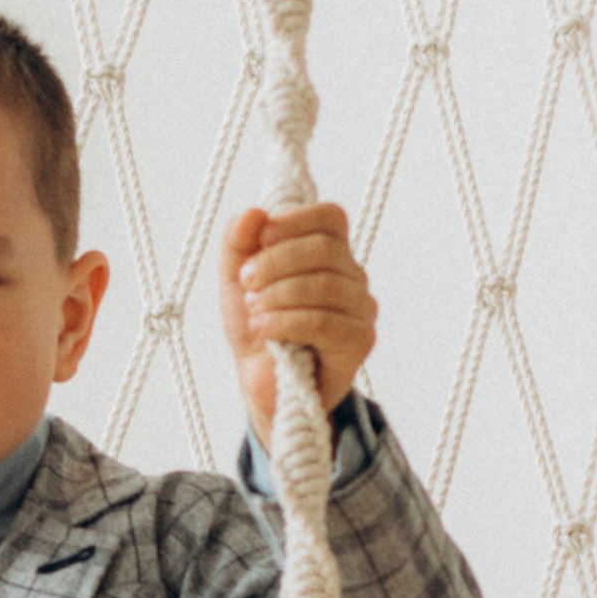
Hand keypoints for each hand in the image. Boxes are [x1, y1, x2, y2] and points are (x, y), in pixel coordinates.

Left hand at [219, 203, 376, 448]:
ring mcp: (360, 308)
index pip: (330, 217)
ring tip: (253, 310)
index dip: (295, 220)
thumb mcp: (236, 280)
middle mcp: (352, 276)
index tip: (262, 238)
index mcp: (328, 252)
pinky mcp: (359, 341)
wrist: (263, 384)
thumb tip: (253, 212)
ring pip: (324, 286)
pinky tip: (262, 329)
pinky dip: (284, 322)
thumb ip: (238, 242)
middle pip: (324, 249)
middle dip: (276, 262)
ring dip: (277, 295)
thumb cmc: (257, 326)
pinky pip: (323, 322)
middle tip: (247, 283)